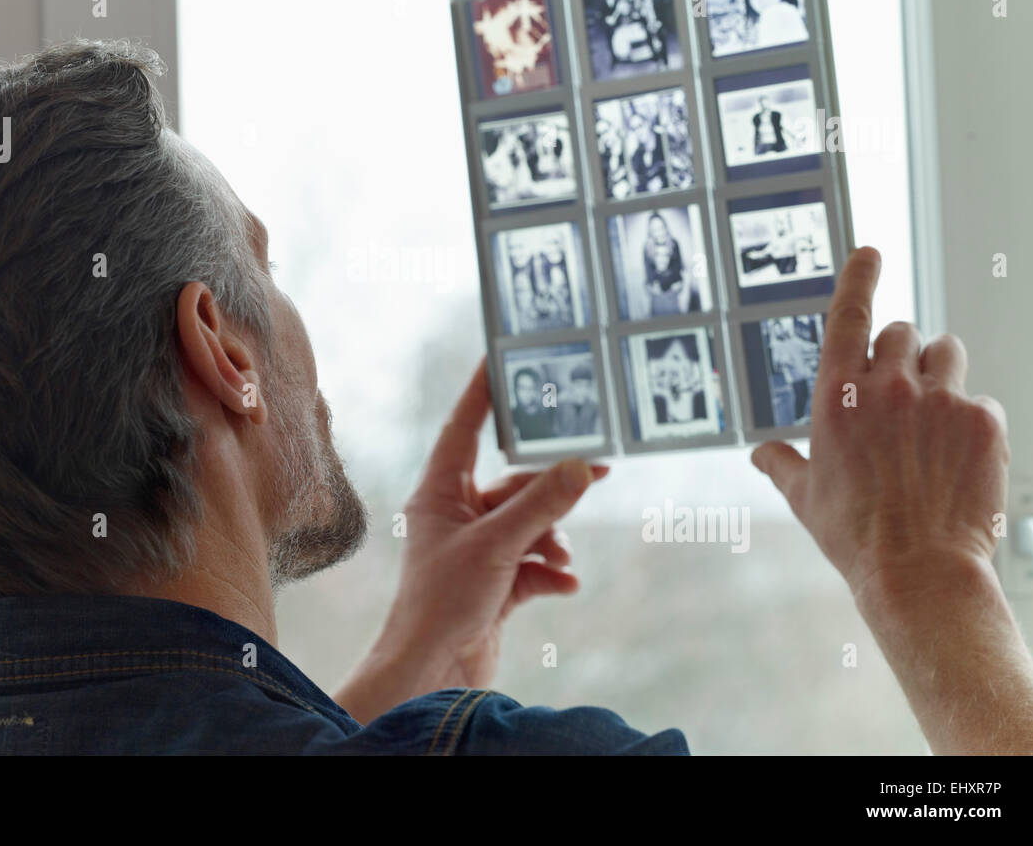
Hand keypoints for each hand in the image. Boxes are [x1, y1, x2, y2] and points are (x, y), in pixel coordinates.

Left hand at [333, 357, 604, 722]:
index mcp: (440, 492)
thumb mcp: (497, 545)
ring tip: (563, 555)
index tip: (504, 358)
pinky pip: (533, 563)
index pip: (464, 428)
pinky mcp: (495, 582)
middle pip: (513, 482)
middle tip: (600, 468)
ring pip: (530, 523)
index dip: (484, 393)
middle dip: (553, 486)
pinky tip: (563, 584)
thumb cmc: (441, 601)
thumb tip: (581, 466)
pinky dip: (551, 572)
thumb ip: (541, 504)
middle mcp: (456, 514)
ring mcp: (477, 549)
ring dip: (552, 537)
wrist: (432, 673)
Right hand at [751, 246, 1009, 604]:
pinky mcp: (983, 421)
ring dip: (939, 372)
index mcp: (836, 394)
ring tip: (934, 414)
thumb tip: (761, 454)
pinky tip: (957, 456)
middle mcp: (887, 385)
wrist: (917, 571)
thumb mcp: (804, 497)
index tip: (869, 251)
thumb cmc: (855, 535)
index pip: (848, 313)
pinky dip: (971, 419)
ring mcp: (939, 400)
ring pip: (947, 352)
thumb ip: (781, 464)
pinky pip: (980, 399)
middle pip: (902, 332)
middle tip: (901, 391)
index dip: (858, 275)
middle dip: (901, 353)